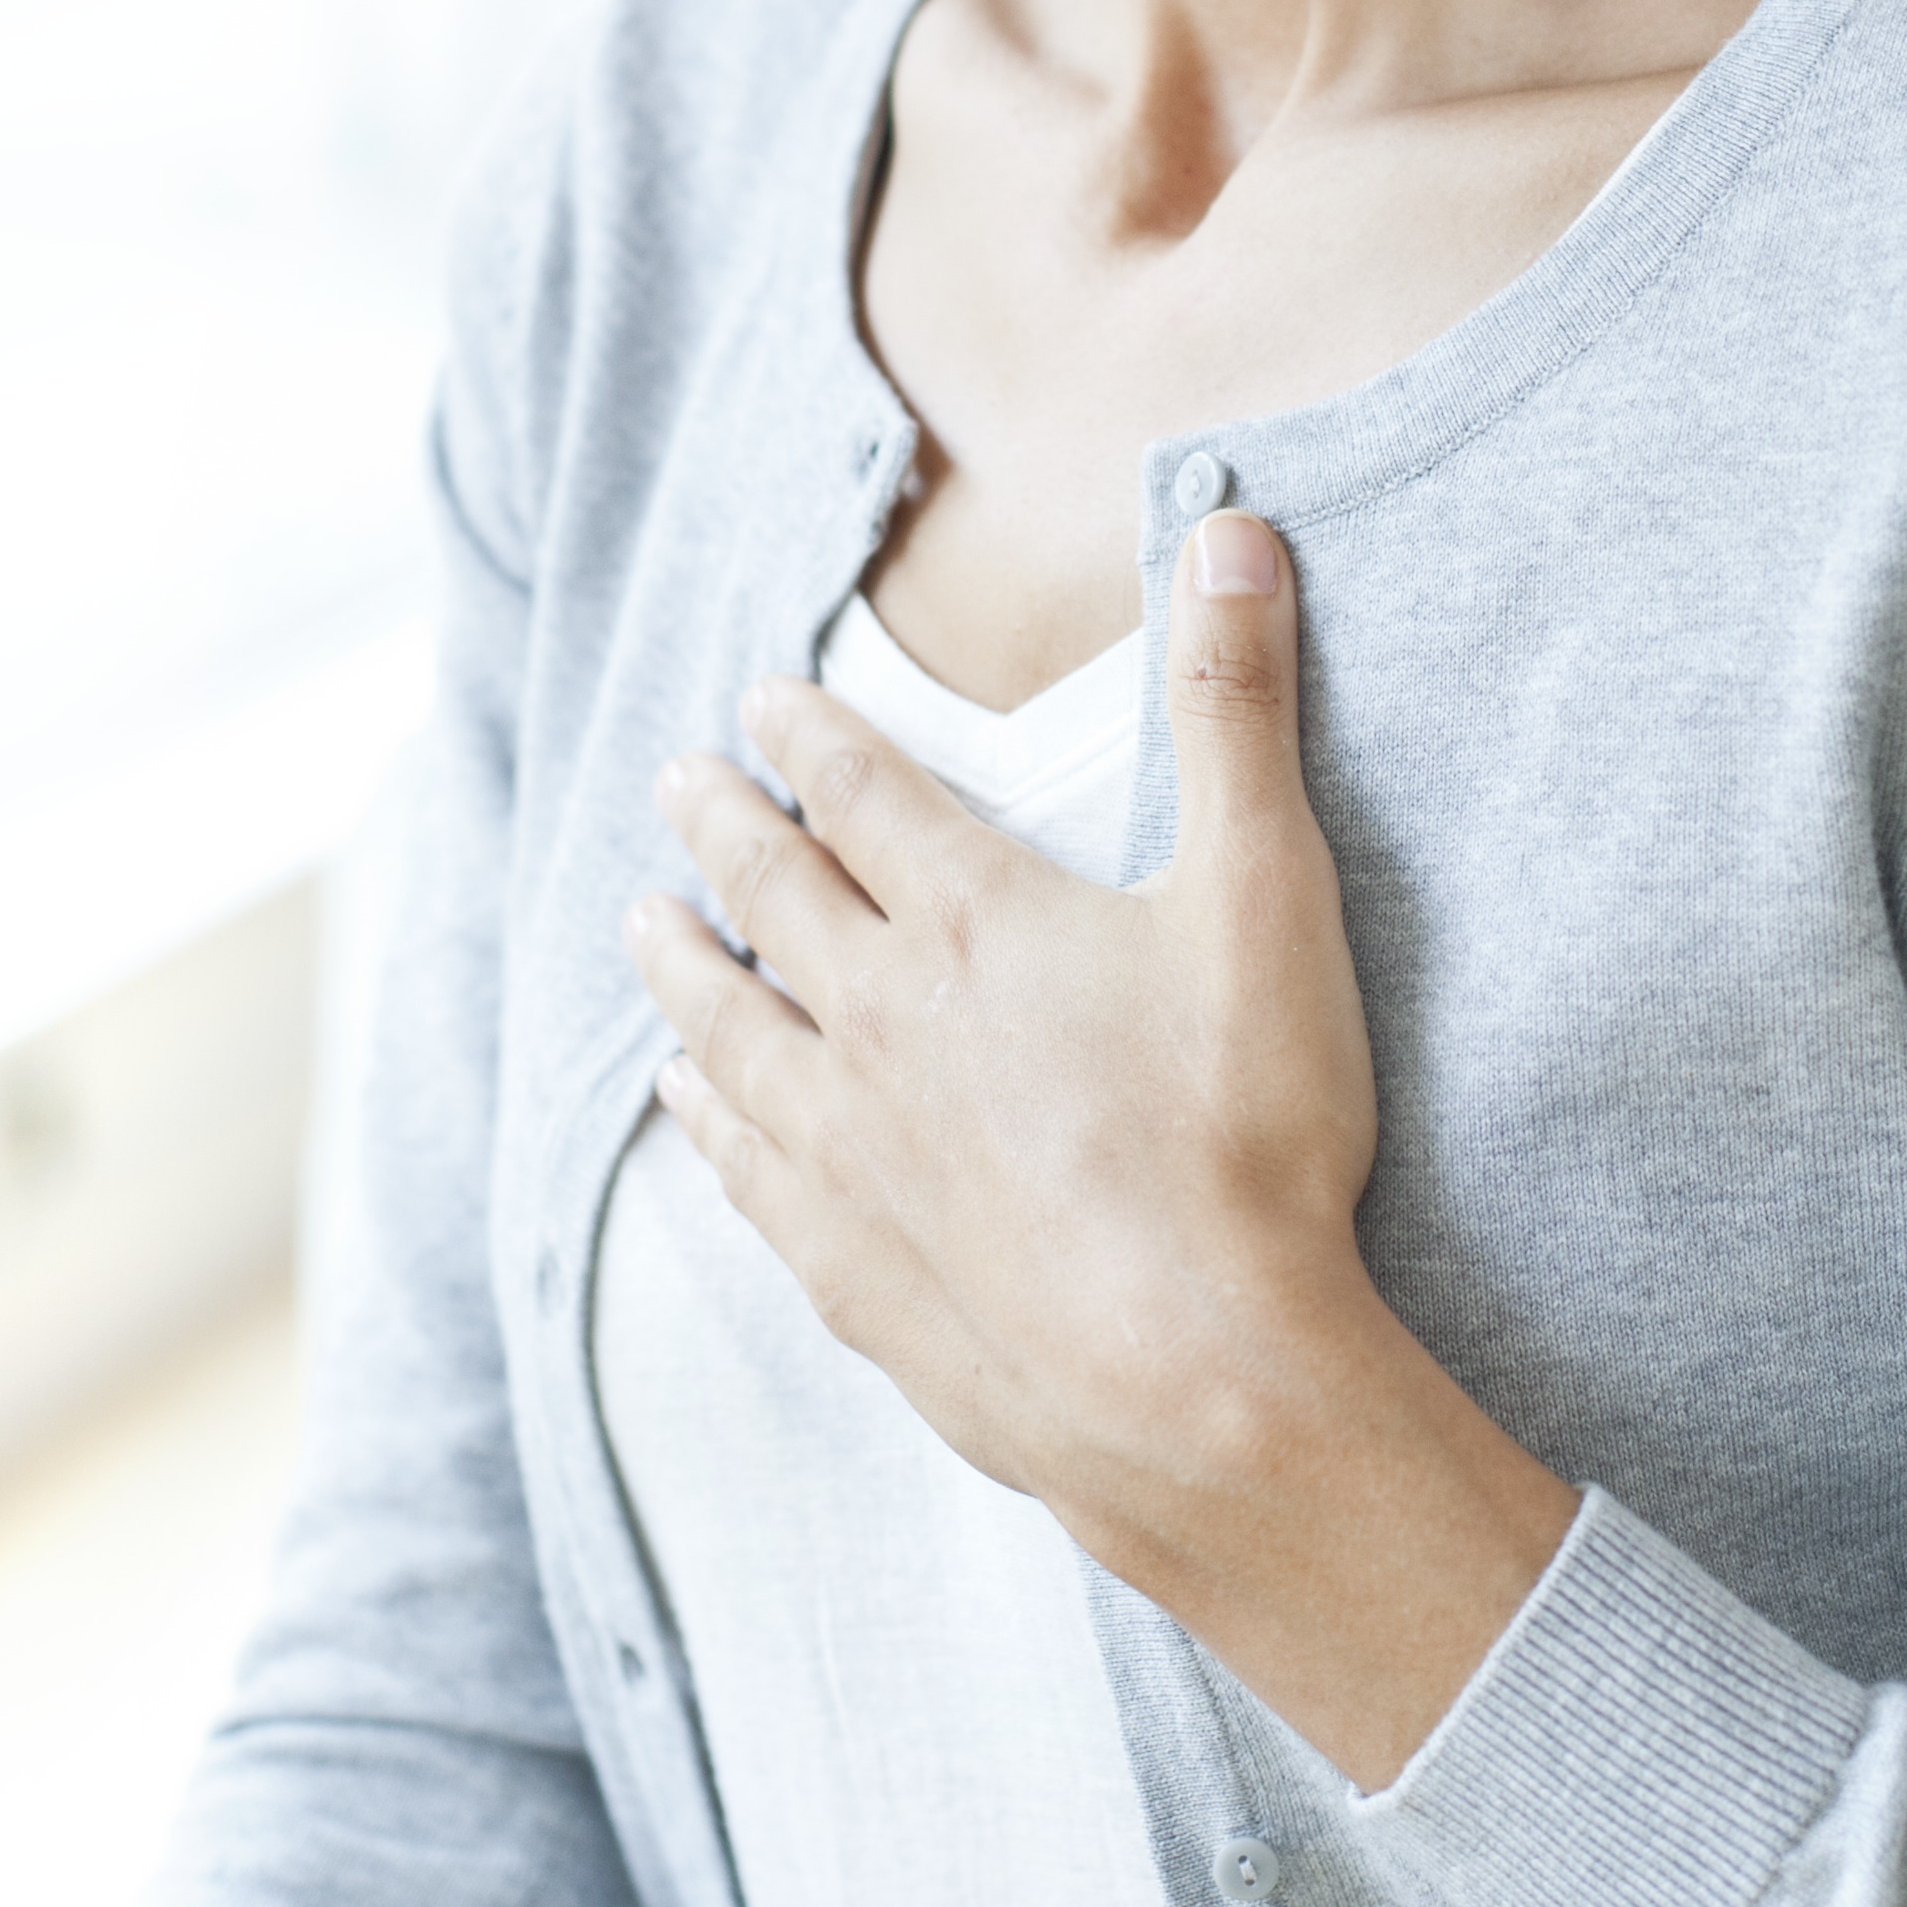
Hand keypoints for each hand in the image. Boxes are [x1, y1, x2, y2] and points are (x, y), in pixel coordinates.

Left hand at [625, 508, 1575, 1787]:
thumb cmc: (1251, 1137)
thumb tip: (1232, 524)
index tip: (757, 699)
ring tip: (640, 922)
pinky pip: (746, 1167)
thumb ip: (1237, 706)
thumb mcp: (1267, 892)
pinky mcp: (849, 1266)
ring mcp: (851, 1151)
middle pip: (773, 896)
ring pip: (730, 1028)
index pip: (863, 795)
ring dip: (683, 966)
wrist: (1203, 1381)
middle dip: (720, 826)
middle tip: (673, 782)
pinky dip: (706, 1116)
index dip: (807, 736)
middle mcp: (882, 1021)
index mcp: (975, 920)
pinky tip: (686, 1102)